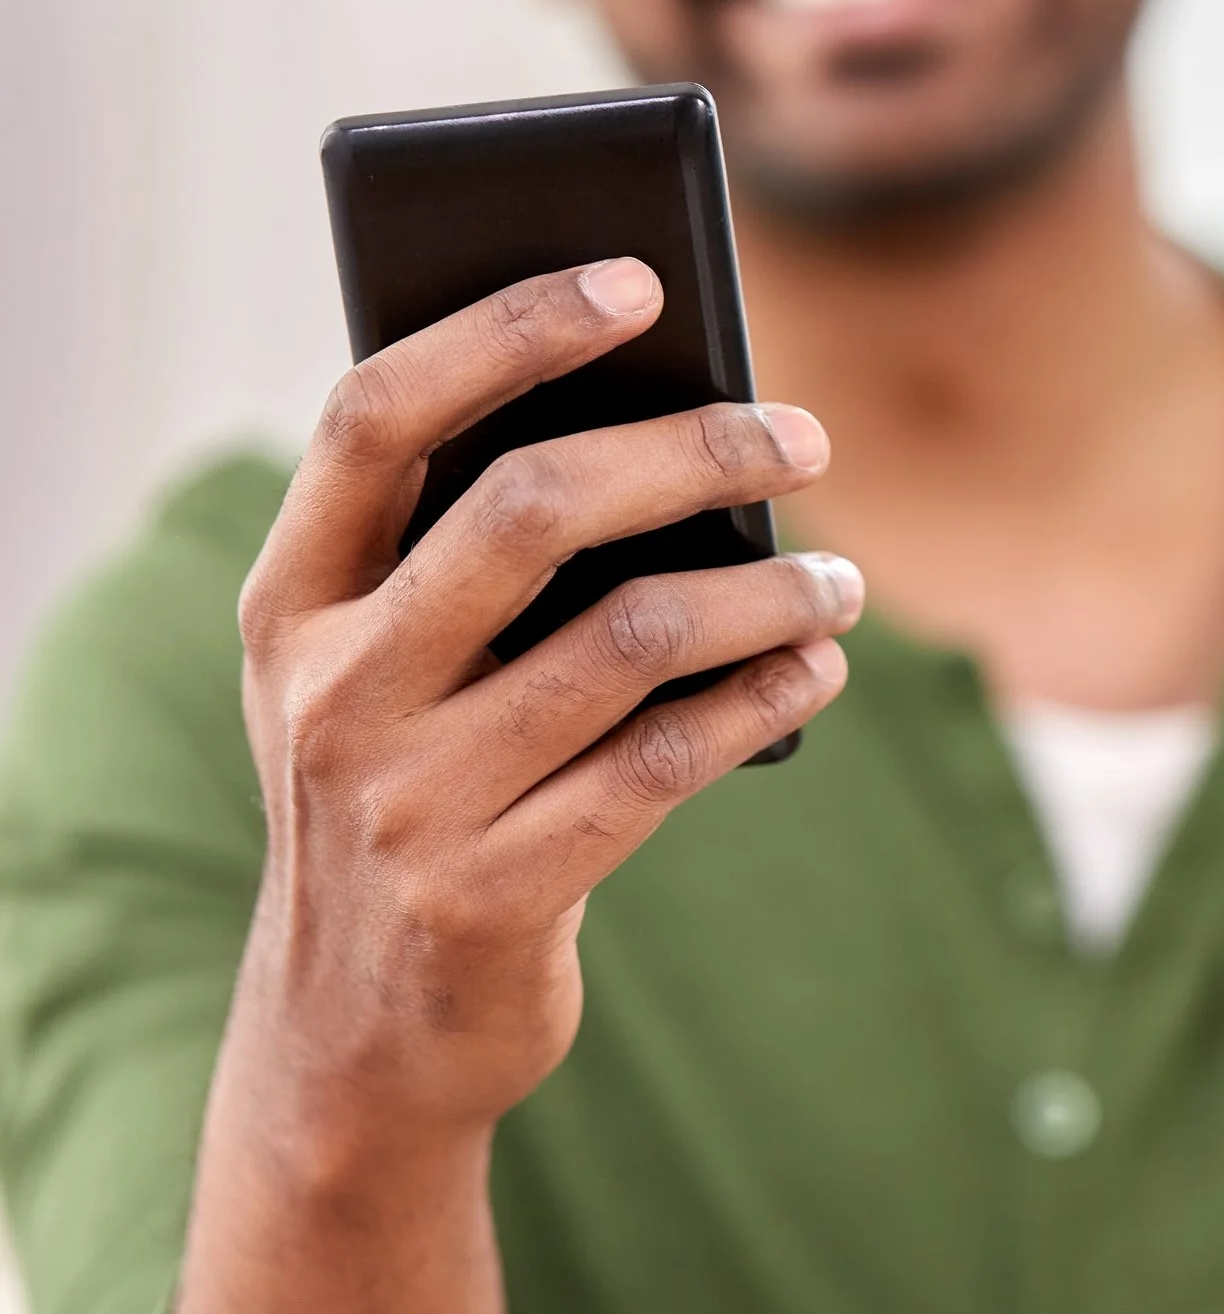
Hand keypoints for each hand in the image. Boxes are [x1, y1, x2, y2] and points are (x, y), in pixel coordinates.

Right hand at [222, 258, 861, 1138]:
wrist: (360, 1034)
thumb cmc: (412, 796)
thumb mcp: (387, 678)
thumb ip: (470, 565)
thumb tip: (672, 428)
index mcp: (294, 600)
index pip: (379, 414)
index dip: (507, 330)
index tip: (636, 278)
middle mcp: (333, 687)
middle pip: (531, 507)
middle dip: (691, 451)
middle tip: (800, 438)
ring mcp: (406, 799)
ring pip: (631, 638)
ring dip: (764, 590)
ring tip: (839, 581)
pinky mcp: (493, 895)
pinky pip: (667, 761)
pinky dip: (765, 698)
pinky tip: (814, 668)